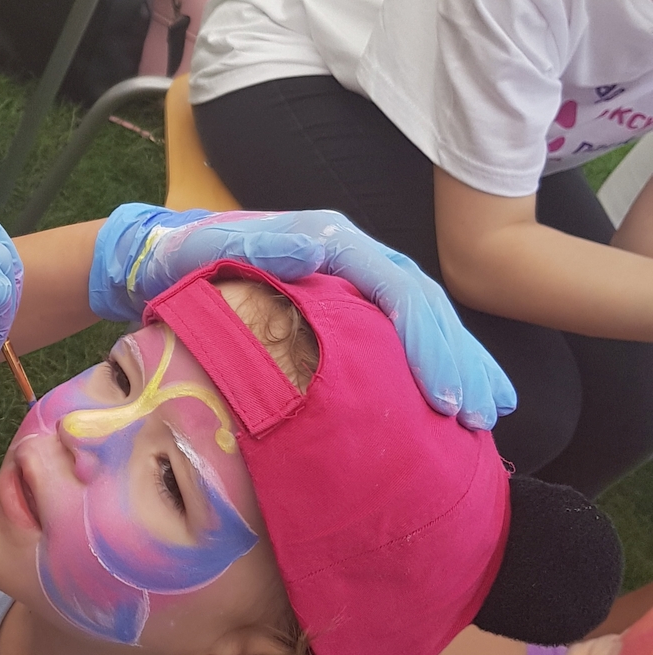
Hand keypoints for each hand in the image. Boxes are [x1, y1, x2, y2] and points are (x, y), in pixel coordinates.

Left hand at [90, 203, 515, 429]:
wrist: (162, 258)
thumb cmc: (185, 258)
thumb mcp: (212, 248)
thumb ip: (261, 248)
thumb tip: (319, 249)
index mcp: (331, 240)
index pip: (397, 289)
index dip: (426, 342)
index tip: (444, 394)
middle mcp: (352, 256)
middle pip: (422, 306)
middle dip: (457, 360)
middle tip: (483, 414)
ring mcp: (351, 282)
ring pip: (420, 321)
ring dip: (458, 364)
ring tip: (490, 412)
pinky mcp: (343, 309)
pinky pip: (397, 335)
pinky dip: (431, 365)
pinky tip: (455, 401)